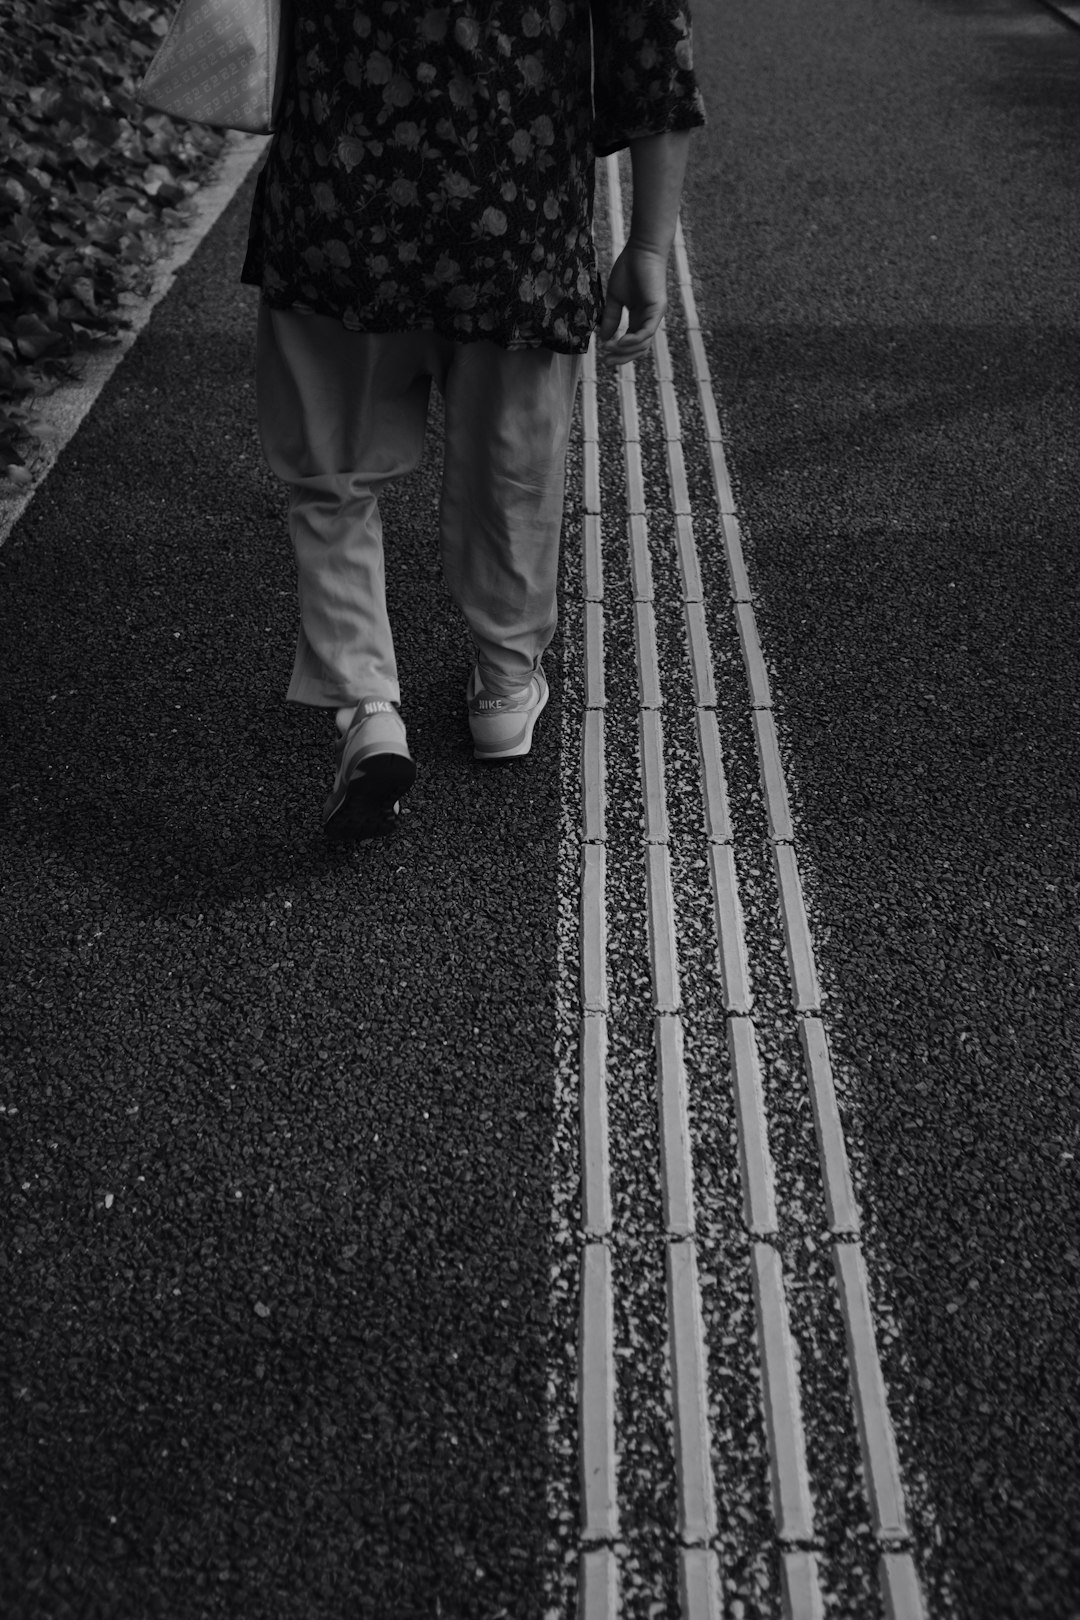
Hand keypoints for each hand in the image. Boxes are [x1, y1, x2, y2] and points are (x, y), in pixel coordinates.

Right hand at [596, 242, 669, 368]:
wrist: (641, 249)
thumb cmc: (629, 268)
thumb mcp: (614, 297)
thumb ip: (610, 318)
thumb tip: (603, 338)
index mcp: (639, 317)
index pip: (631, 342)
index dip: (618, 352)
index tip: (603, 357)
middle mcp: (649, 319)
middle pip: (639, 348)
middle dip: (623, 358)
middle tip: (607, 362)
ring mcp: (655, 315)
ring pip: (643, 343)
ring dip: (626, 350)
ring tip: (610, 349)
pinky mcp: (658, 308)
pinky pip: (647, 331)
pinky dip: (634, 340)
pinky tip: (620, 342)